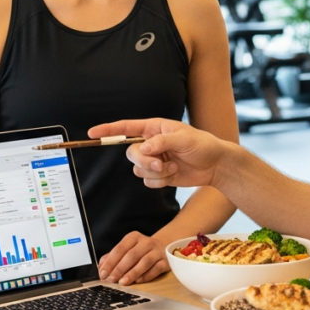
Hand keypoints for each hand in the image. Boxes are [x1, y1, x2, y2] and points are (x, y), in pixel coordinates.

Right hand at [88, 119, 231, 188]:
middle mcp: (151, 143)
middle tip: (161, 164)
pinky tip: (173, 175)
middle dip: (144, 161)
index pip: (126, 127)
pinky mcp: (158, 175)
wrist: (215, 165)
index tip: (93, 132)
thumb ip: (161, 142)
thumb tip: (143, 149)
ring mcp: (154, 160)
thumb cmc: (203, 145)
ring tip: (172, 168)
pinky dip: (159, 181)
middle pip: (131, 153)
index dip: (109, 129)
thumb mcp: (183, 138)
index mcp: (154, 128)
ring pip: (138, 169)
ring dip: (154, 172)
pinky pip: (147, 181)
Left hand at [98, 231, 169, 285]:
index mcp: (133, 237)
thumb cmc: (141, 250)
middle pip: (131, 256)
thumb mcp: (127, 249)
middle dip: (120, 269)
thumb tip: (101, 266)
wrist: (163, 246)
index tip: (103, 273)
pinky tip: (138, 281)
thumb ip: (113, 256)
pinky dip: (146, 276)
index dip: (110, 262)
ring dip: (132, 273)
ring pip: (144, 262)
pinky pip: (156, 269)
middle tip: (112, 279)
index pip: (120, 249)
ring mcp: (157, 251)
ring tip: (123, 282)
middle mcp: (146, 242)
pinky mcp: (165, 261)